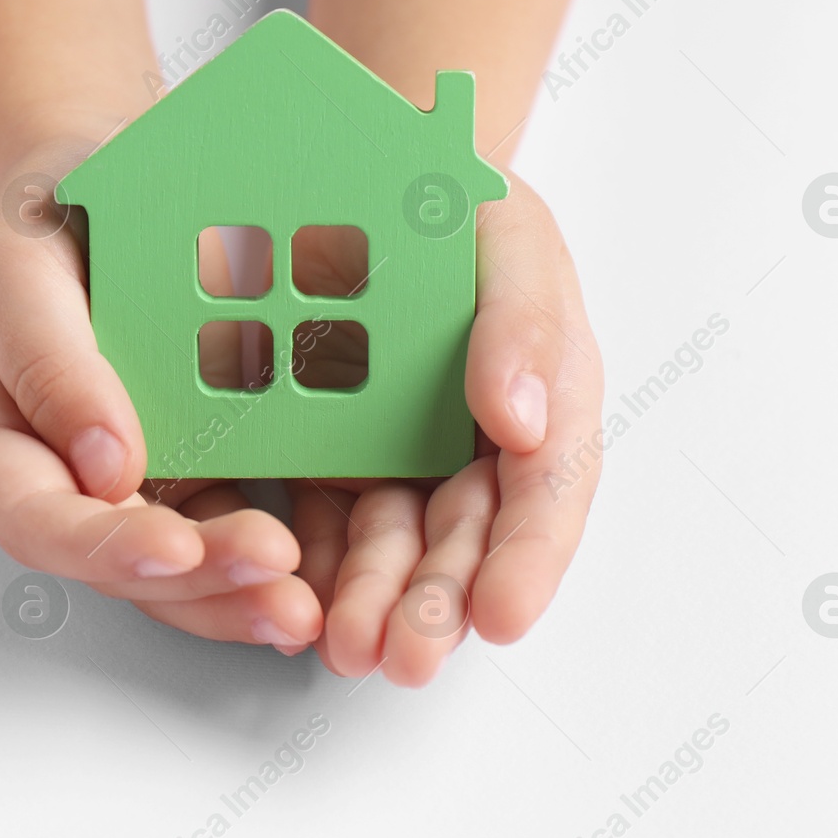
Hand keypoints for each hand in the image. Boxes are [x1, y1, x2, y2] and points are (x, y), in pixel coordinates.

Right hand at [0, 138, 323, 648]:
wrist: (126, 173)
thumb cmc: (51, 208)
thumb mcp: (19, 254)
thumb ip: (44, 354)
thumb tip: (103, 466)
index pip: (31, 515)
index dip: (99, 544)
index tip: (173, 547)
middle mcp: (59, 475)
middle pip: (116, 564)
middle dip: (196, 584)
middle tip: (273, 574)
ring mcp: (138, 483)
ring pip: (184, 572)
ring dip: (245, 594)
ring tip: (306, 604)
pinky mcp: (208, 474)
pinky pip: (243, 531)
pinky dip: (290, 559)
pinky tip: (334, 574)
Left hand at [290, 173, 603, 685]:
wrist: (373, 178)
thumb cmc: (463, 210)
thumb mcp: (513, 242)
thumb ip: (525, 325)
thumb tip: (522, 424)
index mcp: (542, 403)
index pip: (547, 493)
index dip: (528, 558)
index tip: (503, 612)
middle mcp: (476, 447)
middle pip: (465, 541)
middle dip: (439, 607)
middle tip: (409, 658)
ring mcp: (401, 457)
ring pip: (391, 548)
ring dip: (373, 604)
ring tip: (347, 647)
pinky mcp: (333, 456)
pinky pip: (319, 520)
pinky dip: (309, 564)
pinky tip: (290, 599)